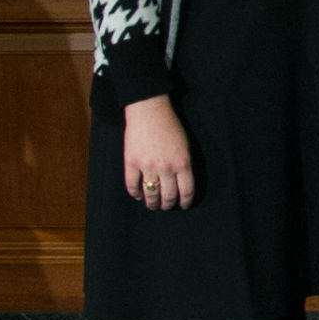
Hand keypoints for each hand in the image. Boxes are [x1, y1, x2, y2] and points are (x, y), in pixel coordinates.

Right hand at [121, 95, 197, 210]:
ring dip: (152, 203)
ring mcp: (148, 166)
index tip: (183, 206)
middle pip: (168, 196)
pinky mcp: (131, 163)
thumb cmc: (170, 127)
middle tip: (166, 207)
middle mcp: (166, 168)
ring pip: (151, 194)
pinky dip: (135, 193)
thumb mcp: (185, 146)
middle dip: (168, 205)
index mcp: (183, 163)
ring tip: (152, 205)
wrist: (149, 112)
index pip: (186, 191)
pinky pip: (132, 185)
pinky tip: (138, 195)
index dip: (185, 202)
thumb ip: (184, 165)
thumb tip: (181, 183)